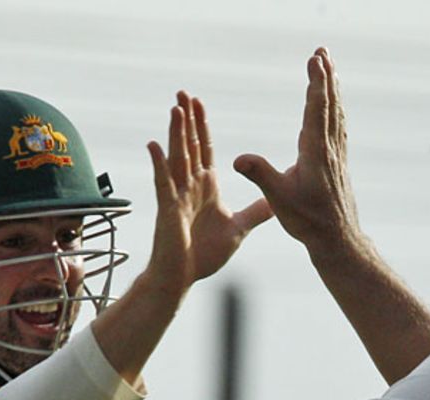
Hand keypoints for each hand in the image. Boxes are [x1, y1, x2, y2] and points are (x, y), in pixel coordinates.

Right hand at [146, 91, 271, 289]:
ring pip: (176, 158)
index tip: (199, 102)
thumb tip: (276, 202)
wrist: (184, 277)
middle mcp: (189, 186)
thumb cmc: (204, 254)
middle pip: (188, 145)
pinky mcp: (168, 210)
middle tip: (184, 93)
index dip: (201, 125)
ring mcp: (177, 196)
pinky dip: (159, 165)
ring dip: (175, 133)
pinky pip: (163, 183)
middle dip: (187, 119)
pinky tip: (154, 146)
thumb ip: (256, 213)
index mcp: (205, 186)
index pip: (203, 149)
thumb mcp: (238, 228)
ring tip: (176, 108)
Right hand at [233, 47, 361, 253]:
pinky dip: (334, 108)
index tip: (315, 59)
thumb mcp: (279, 199)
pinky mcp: (337, 163)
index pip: (316, 110)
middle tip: (323, 51)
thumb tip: (237, 158)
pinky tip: (333, 107)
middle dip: (326, 76)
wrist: (337, 240)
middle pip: (330, 105)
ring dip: (332, 89)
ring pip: (336, 114)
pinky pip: (337, 127)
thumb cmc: (307, 221)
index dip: (316, 83)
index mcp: (315, 153)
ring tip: (329, 68)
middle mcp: (329, 149)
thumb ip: (260, 175)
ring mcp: (335, 155)